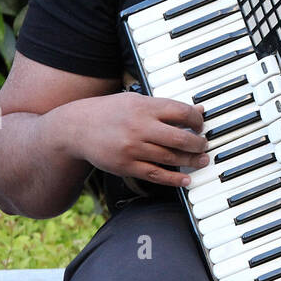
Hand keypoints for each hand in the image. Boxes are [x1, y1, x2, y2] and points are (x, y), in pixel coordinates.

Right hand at [60, 91, 208, 187]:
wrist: (76, 128)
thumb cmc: (110, 112)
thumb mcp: (136, 101)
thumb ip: (166, 107)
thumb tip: (199, 110)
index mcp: (144, 107)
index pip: (182, 112)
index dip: (197, 120)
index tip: (201, 125)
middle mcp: (139, 127)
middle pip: (180, 138)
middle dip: (198, 143)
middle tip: (204, 145)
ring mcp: (133, 148)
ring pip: (170, 158)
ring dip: (191, 161)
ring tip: (202, 160)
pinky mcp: (126, 166)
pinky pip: (155, 174)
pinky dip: (174, 178)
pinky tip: (186, 179)